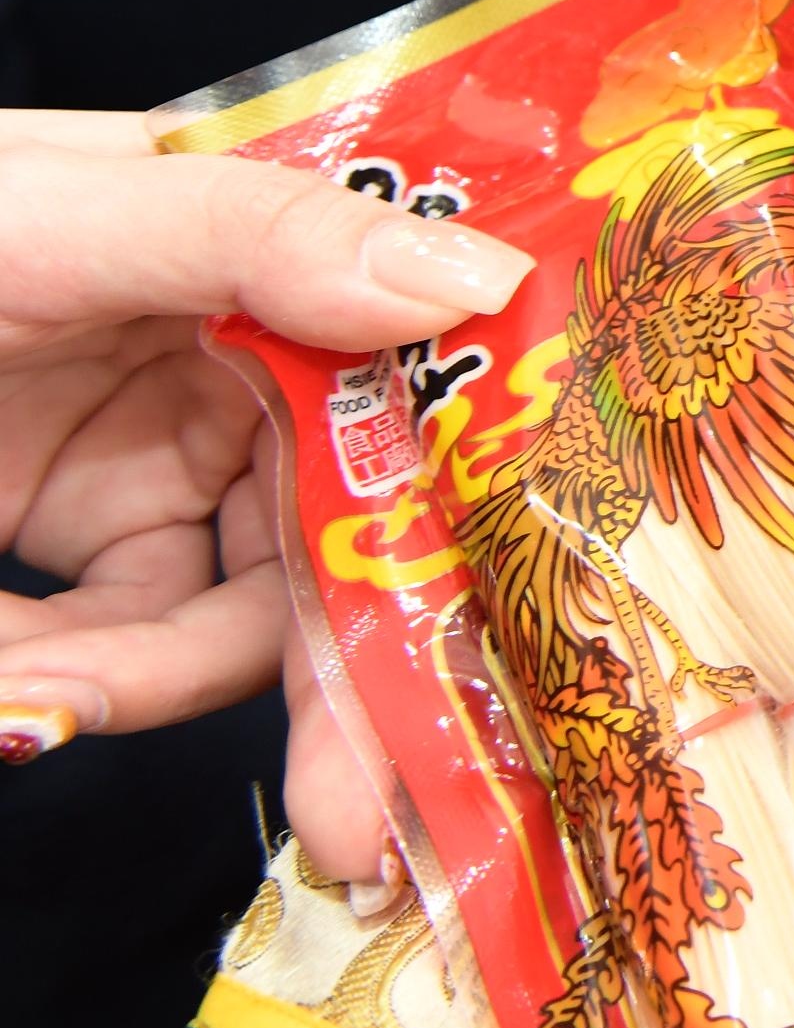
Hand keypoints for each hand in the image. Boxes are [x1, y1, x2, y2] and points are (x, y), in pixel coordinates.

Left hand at [0, 108, 525, 878]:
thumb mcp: (52, 214)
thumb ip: (255, 236)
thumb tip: (477, 280)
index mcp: (252, 234)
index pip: (417, 360)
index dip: (476, 478)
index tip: (508, 608)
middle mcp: (222, 349)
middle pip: (348, 520)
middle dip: (348, 670)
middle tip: (357, 813)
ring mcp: (139, 456)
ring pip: (237, 612)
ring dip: (155, 684)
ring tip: (36, 704)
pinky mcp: (57, 552)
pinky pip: (119, 647)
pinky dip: (70, 687)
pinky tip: (2, 689)